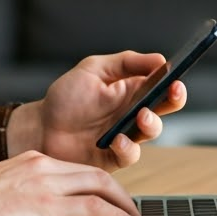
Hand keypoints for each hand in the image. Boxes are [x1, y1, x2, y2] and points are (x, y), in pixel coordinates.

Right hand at [0, 149, 142, 215]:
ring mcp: (47, 183)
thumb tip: (32, 206)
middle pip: (95, 172)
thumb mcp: (0, 186)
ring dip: (124, 203)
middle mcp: (43, 164)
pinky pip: (95, 207)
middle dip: (119, 190)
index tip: (110, 195)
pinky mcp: (48, 205)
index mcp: (32, 159)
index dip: (99, 181)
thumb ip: (21, 188)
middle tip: (132, 208)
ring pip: (101, 185)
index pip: (76, 167)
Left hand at [12, 50, 185, 171]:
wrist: (41, 127)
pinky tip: (115, 140)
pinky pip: (130, 155)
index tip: (175, 79)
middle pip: (164, 107)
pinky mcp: (115, 157)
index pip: (162, 86)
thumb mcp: (93, 69)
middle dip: (173, 100)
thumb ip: (126, 63)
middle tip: (169, 94)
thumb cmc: (67, 97)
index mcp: (130, 90)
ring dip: (151, 124)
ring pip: (152, 131)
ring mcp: (126, 135)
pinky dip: (127, 147)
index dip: (173, 83)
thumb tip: (159, 59)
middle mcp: (132, 113)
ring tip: (140, 116)